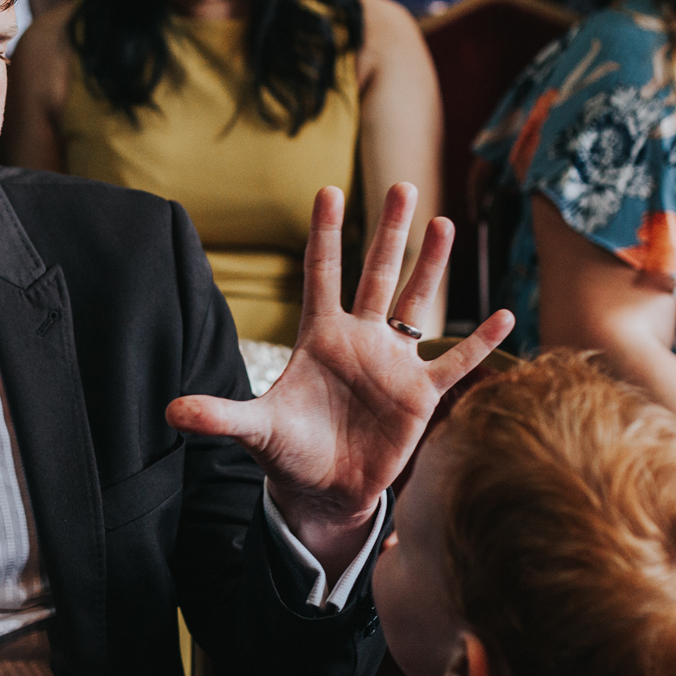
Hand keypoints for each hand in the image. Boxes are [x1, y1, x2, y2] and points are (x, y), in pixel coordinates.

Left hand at [167, 184, 513, 567]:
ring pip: (417, 303)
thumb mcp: (254, 430)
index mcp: (319, 338)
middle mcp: (360, 340)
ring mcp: (393, 364)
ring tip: (443, 223)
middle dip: (389, 232)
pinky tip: (505, 315)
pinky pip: (455, 363)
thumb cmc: (289, 452)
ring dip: (431, 266)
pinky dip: (480, 344)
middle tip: (403, 184)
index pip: (322, 275)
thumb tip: (171, 410)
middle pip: (377, 275)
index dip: (326, 234)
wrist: (325, 490)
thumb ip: (219, 415)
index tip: (328, 189)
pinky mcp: (420, 396)